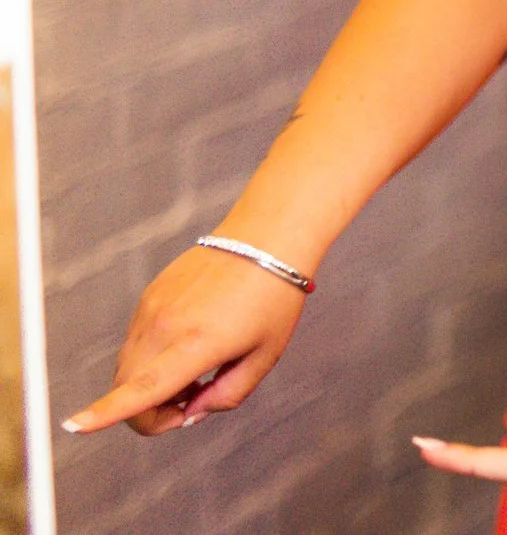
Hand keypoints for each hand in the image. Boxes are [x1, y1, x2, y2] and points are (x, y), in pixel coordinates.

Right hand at [66, 241, 307, 434]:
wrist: (266, 239)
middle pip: (127, 388)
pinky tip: (187, 344)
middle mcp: (166, 325)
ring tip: (196, 369)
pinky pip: (136, 342)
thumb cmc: (273, 299)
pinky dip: (150, 358)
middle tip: (194, 398)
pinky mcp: (148, 297)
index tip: (75, 425)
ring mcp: (152, 309)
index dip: (107, 411)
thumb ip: (226, 396)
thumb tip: (190, 413)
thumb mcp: (264, 357)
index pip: (144, 387)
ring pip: (126, 367)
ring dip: (149, 385)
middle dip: (151, 413)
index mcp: (198, 344)